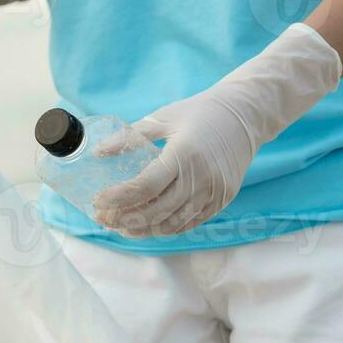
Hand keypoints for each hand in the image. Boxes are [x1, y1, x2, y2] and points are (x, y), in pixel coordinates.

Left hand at [93, 24, 342, 236]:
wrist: (245, 115)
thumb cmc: (199, 113)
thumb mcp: (162, 118)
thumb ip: (129, 136)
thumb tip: (98, 152)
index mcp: (184, 154)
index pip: (145, 187)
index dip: (118, 199)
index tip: (98, 202)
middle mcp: (202, 177)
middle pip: (156, 211)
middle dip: (124, 219)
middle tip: (103, 218)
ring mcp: (214, 192)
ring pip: (173, 223)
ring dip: (143, 229)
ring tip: (120, 227)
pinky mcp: (222, 200)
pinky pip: (190, 222)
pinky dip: (166, 228)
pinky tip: (147, 226)